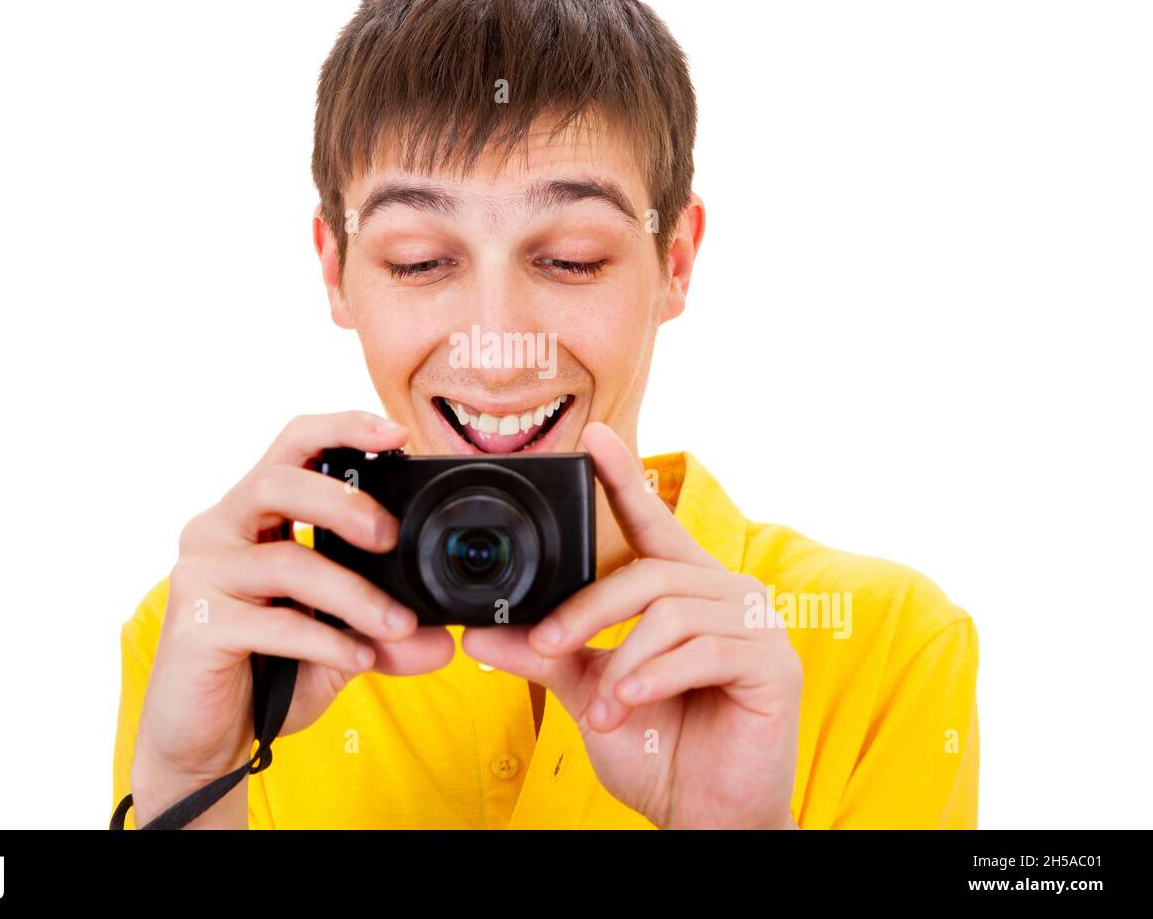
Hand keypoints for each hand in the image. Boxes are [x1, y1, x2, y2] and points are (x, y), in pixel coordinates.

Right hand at [131, 411, 454, 825]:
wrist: (204, 743)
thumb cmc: (266, 675)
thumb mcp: (339, 647)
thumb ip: (386, 635)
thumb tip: (444, 640)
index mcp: (253, 516)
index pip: (292, 445)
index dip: (342, 428)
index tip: (396, 434)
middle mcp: (219, 531)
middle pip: (279, 482)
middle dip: (345, 503)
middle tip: (392, 538)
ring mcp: (201, 575)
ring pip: (285, 560)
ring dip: (353, 593)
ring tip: (398, 624)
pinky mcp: (195, 624)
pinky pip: (271, 622)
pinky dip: (324, 639)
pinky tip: (357, 658)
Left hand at [461, 422, 801, 828]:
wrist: (704, 817)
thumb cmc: (657, 748)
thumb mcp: (590, 692)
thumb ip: (545, 655)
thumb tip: (480, 632)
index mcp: (685, 591)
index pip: (652, 523)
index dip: (624, 478)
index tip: (593, 436)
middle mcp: (726, 594)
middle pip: (648, 572)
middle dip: (588, 608)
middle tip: (546, 644)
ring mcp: (757, 625)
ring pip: (670, 611)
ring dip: (623, 661)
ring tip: (604, 708)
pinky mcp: (774, 663)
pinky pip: (703, 649)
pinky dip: (656, 677)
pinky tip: (634, 706)